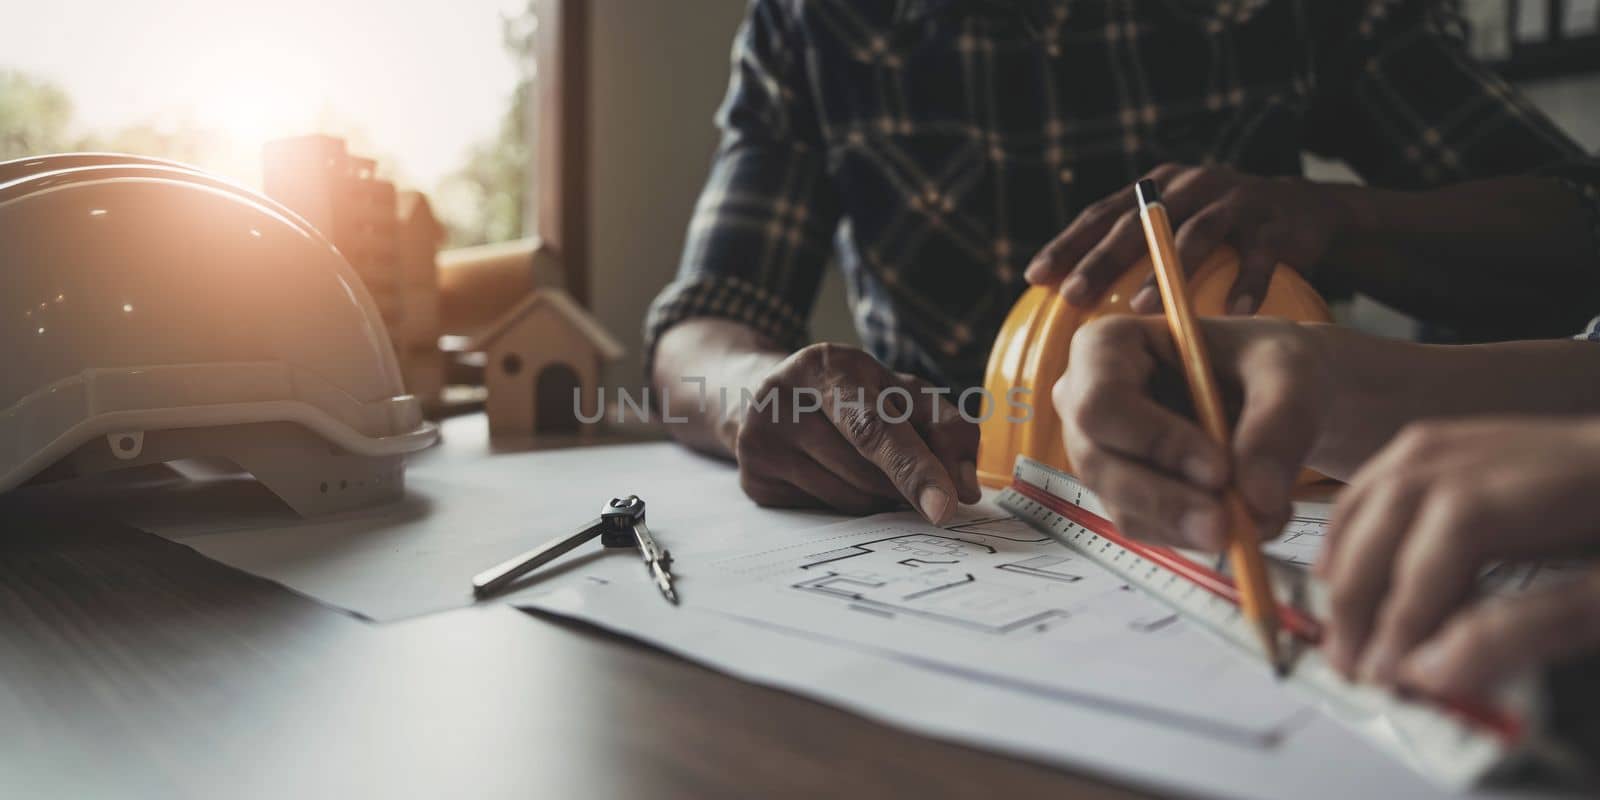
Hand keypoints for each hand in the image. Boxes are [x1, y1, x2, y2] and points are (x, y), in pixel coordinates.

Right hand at [733, 343, 981, 522]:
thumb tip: (966, 487)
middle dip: (904, 485)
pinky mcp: (753, 480)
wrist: (761, 395)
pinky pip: (824, 514)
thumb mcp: (899, 391)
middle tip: (924, 485)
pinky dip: (846, 504)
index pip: (875, 426)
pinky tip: (834, 474)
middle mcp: (783, 400)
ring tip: (867, 465)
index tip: (946, 505)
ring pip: (850, 500)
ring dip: (878, 497)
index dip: (915, 468)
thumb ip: (946, 428)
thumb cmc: (848, 393)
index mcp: (827, 366)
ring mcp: (760, 442)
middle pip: (866, 471)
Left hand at [1025, 163, 1362, 314]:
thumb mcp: (1175, 228)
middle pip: (1138, 222)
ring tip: (1144, 308)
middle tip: (1074, 294)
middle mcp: (1191, 186)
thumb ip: (1133, 251)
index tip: (1035, 276)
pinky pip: (1258, 257)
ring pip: (1196, 234)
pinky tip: (1234, 315)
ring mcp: (1235, 201)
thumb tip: (1069, 300)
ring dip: (1167, 272)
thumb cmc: (1223, 233)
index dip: (1068, 243)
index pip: (1102, 213)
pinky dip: (1247, 285)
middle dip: (1102, 259)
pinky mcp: (1276, 224)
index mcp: (1157, 188)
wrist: (1305, 211)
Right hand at [1054, 316, 1333, 549]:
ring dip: (1188, 524)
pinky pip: (1145, 528)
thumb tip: (1256, 500)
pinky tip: (1244, 522)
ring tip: (1261, 518)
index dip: (1153, 440)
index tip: (1218, 470)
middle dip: (1167, 498)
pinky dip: (1194, 535)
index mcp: (1108, 346)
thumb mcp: (1290, 373)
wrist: (1284, 399)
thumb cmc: (1273, 364)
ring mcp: (1099, 451)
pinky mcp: (1122, 494)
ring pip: (1121, 505)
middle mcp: (1085, 400)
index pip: (1101, 401)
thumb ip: (1278, 424)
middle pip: (1099, 462)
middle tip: (1232, 524)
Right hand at [1318, 418, 1599, 696]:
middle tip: (1352, 665)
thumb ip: (1532, 627)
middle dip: (1363, 591)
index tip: (1389, 671)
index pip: (1456, 529)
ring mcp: (1487, 435)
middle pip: (1402, 504)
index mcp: (1565, 474)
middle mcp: (1511, 442)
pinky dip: (1360, 522)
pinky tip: (1353, 564)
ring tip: (1342, 626)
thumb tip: (1434, 668)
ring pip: (1388, 484)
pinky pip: (1394, 473)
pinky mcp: (1477, 443)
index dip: (1410, 604)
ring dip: (1351, 558)